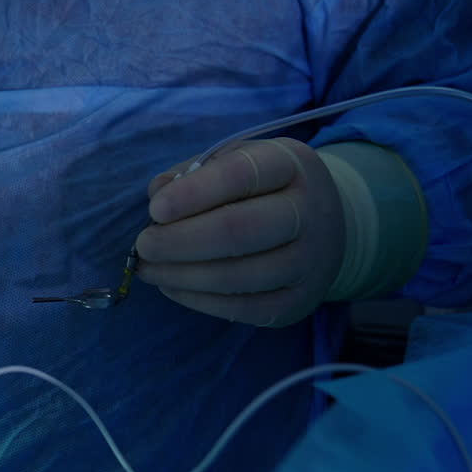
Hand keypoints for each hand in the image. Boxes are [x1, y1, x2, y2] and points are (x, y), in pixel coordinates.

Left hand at [135, 138, 345, 326]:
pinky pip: (241, 309)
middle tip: (143, 245)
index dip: (193, 194)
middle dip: (179, 241)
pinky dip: (197, 300)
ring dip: (181, 275)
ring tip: (148, 268)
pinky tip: (171, 286)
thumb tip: (156, 193)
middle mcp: (308, 212)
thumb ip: (193, 172)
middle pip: (238, 230)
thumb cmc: (262, 189)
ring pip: (237, 276)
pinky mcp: (297, 302)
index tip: (155, 209)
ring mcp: (309, 261)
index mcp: (289, 164)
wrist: (328, 225)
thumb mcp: (234, 162)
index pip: (241, 175)